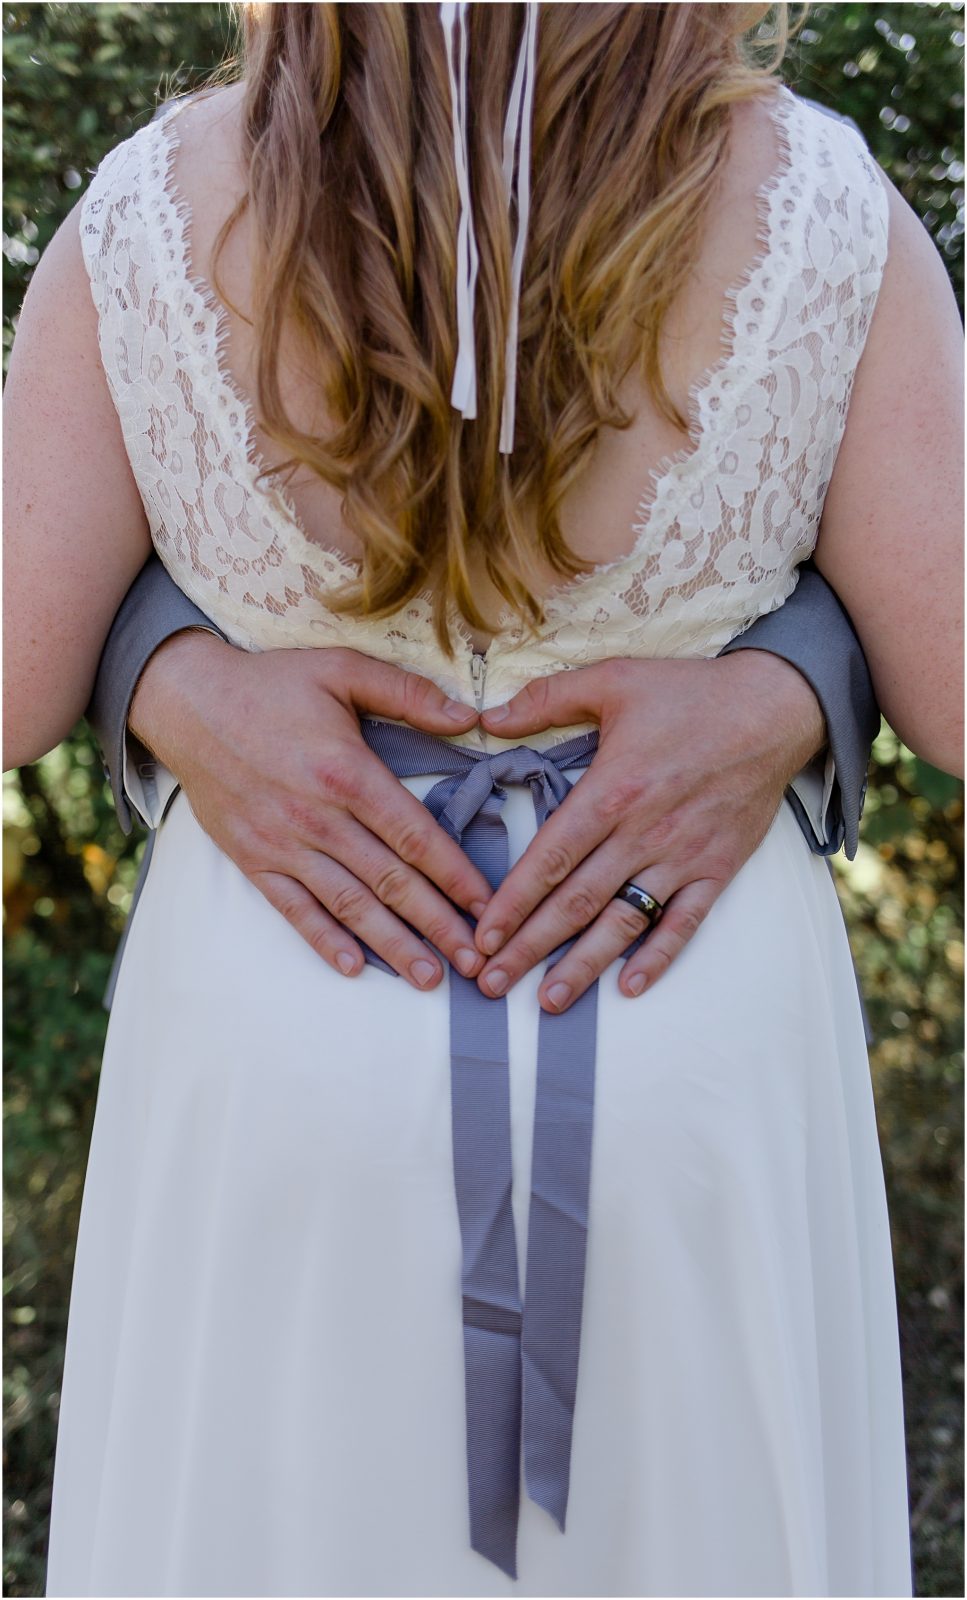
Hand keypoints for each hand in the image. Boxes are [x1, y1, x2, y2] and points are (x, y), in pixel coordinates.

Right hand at [129, 634, 493, 988]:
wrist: (186, 702)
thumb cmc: (270, 684)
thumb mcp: (341, 669)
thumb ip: (407, 692)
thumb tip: (469, 716)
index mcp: (346, 771)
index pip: (414, 836)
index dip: (455, 875)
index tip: (489, 906)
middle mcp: (316, 816)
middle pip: (390, 881)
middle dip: (438, 925)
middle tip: (476, 961)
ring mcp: (281, 843)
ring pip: (348, 904)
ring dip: (392, 945)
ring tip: (429, 977)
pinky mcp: (252, 859)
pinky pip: (293, 908)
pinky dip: (323, 940)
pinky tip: (354, 968)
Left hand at [471, 651, 826, 1010]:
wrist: (775, 708)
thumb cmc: (689, 694)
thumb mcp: (613, 680)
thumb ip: (547, 699)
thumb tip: (487, 717)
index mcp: (611, 791)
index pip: (550, 860)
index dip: (513, 902)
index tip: (482, 936)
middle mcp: (643, 832)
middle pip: (576, 903)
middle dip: (529, 948)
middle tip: (492, 984)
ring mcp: (681, 856)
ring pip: (623, 922)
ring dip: (583, 966)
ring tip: (548, 1002)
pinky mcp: (716, 869)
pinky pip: (684, 923)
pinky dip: (658, 957)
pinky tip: (629, 987)